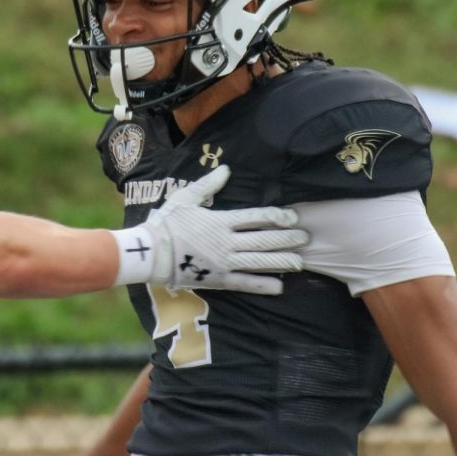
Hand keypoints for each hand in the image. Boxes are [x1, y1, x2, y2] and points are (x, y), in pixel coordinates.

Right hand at [142, 166, 307, 291]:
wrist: (150, 253)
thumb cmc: (167, 223)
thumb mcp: (185, 198)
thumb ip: (208, 185)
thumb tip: (226, 169)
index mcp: (221, 220)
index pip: (256, 217)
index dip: (278, 216)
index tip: (294, 217)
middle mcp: (227, 242)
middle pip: (264, 239)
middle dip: (287, 239)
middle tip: (306, 238)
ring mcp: (224, 263)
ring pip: (260, 262)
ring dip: (282, 261)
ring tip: (300, 261)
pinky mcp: (218, 280)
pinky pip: (245, 284)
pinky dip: (263, 285)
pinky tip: (279, 286)